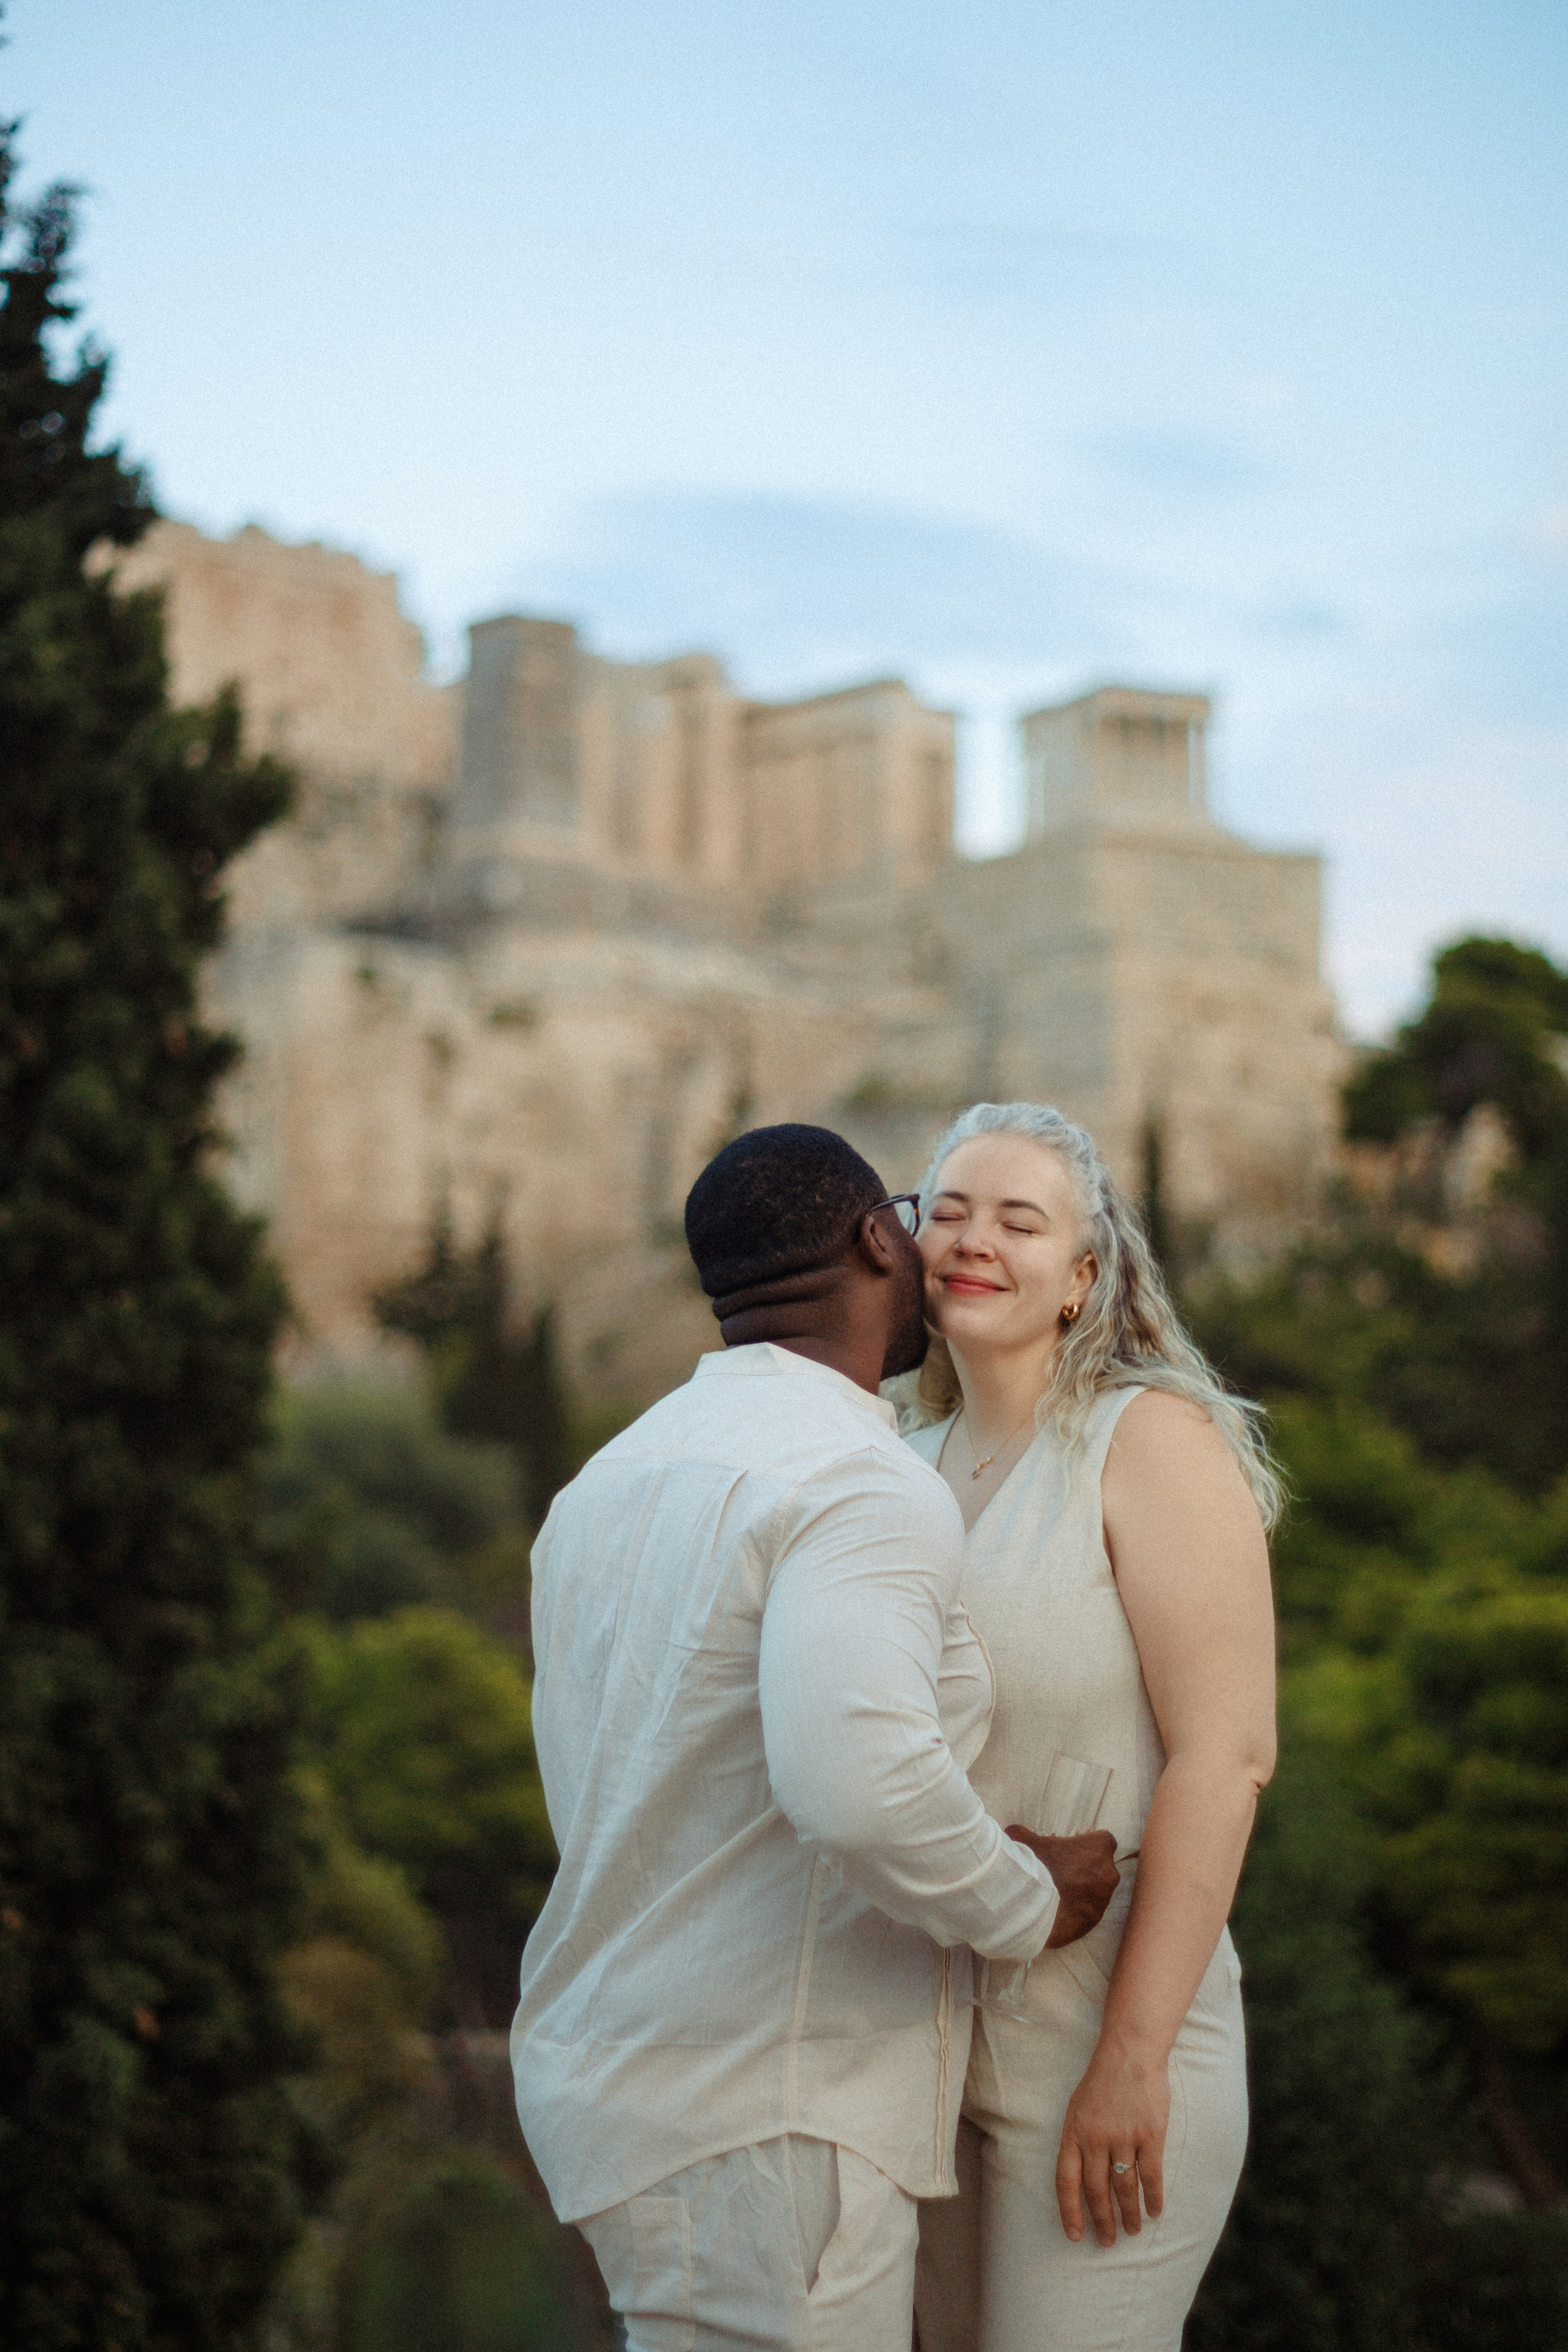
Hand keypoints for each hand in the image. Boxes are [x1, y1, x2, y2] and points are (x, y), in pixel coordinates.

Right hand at [1006, 1825, 1118, 1948]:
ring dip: (1085, 1886)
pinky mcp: (1097, 1916)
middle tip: (1064, 1869)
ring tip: (1061, 1889)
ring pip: (1098, 1887)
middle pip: (1101, 1864)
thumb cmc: (1045, 1870)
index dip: (1089, 1842)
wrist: (1046, 1909)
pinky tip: (1063, 1905)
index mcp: (1100, 1847)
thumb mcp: (1033, 1845)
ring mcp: (1105, 1895)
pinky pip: (1091, 1907)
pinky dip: (1080, 1905)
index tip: (1073, 1848)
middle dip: (1087, 1866)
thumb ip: (1024, 1835)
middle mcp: (1109, 1870)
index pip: (1103, 1839)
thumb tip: (1010, 1830)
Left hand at [1055, 2040, 1169, 2246]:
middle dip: (1102, 2221)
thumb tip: (1081, 2178)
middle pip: (1097, 2191)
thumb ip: (1079, 2141)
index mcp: (1073, 2132)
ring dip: (1129, 2214)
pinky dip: (1153, 2198)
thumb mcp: (1077, 2108)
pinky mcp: (1150, 2136)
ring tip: (1132, 2231)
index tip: (1075, 2236)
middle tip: (1108, 2242)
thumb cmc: (1102, 2081)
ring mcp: (1123, 2138)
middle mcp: (1095, 2139)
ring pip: (1124, 2188)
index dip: (1070, 2212)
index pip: (1066, 2182)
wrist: (1130, 2052)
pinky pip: (1151, 2176)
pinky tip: (1155, 2212)